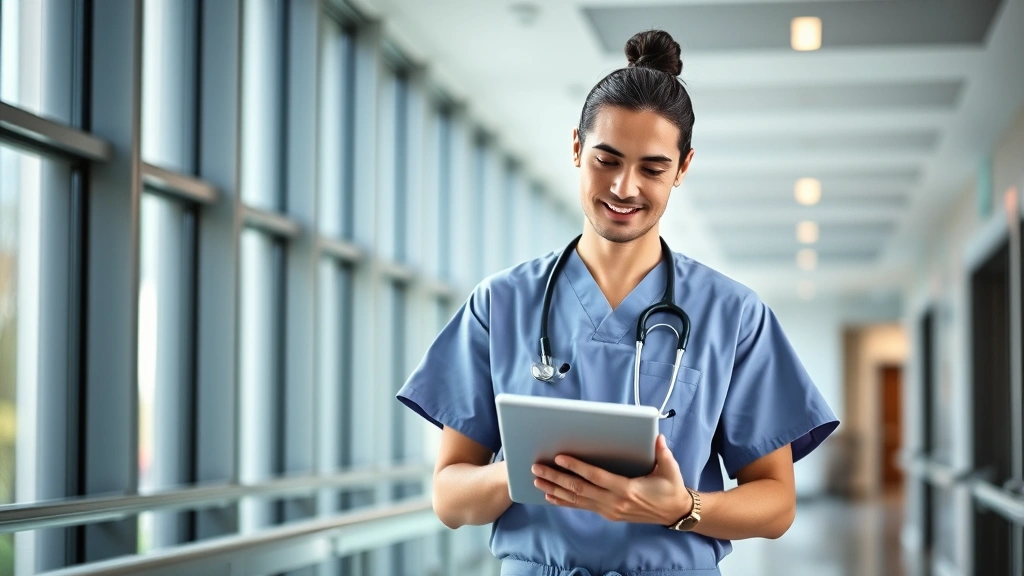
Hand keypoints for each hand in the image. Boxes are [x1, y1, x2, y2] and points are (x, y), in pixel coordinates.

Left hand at [532, 434, 692, 524]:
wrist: (673, 512)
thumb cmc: (670, 488)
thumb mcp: (669, 469)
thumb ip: (661, 452)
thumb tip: (656, 437)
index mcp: (627, 489)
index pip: (596, 477)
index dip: (577, 467)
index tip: (560, 458)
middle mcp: (614, 502)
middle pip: (579, 489)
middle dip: (556, 478)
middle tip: (537, 468)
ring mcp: (609, 510)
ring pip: (576, 500)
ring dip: (556, 490)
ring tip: (538, 481)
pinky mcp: (607, 514)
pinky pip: (582, 507)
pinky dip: (564, 502)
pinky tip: (551, 497)